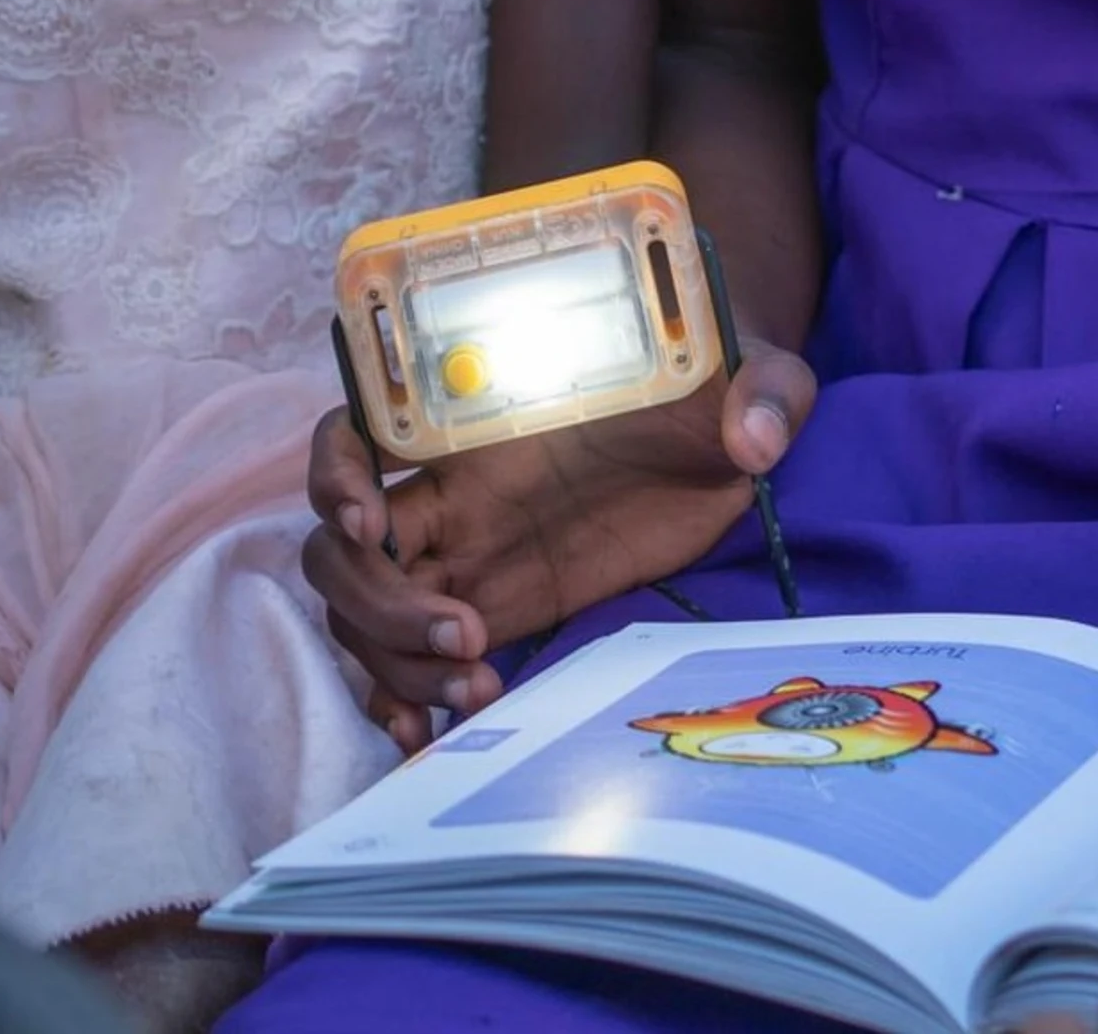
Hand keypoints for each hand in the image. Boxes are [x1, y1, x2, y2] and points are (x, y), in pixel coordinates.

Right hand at [301, 346, 814, 738]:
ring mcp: (471, 555)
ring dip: (397, 664)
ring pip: (369, 617)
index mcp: (479, 423)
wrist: (718, 428)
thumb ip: (763, 388)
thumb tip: (758, 437)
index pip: (357, 431)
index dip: (334, 474)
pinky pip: (415, 657)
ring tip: (477, 691)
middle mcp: (454, 491)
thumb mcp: (750, 368)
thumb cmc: (710, 380)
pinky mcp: (501, 605)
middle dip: (379, 606)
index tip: (371, 521)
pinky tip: (435, 730)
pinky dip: (406, 697)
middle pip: (345, 555)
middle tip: (468, 635)